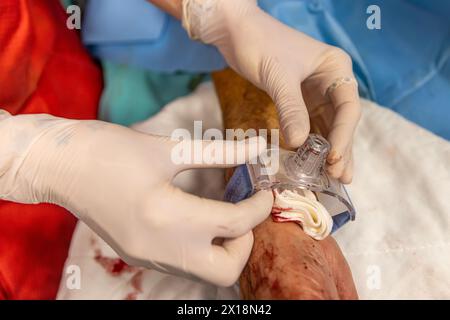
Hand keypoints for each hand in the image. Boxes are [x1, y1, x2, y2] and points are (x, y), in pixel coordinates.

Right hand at [0, 110, 272, 285]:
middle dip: (245, 241)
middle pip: (226, 270)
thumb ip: (217, 152)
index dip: (259, 206)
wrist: (58, 166)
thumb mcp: (166, 149)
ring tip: (224, 210)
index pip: (234, 224)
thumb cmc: (107, 150)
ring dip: (225, 246)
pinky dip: (202, 246)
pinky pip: (185, 263)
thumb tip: (256, 146)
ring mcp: (148, 257)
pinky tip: (199, 217)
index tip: (266, 188)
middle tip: (243, 209)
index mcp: (167, 217)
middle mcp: (160, 248)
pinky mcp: (139, 255)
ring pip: (205, 271)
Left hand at [182, 0, 360, 181]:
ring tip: (333, 178)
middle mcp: (330, 81)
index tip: (334, 158)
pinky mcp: (298, 100)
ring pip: (326, 126)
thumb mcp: (278, 77)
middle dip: (340, 149)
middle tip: (340, 178)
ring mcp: (315, 92)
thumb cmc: (260, 43)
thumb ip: (291, 109)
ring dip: (327, 151)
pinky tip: (311, 163)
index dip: (343, 135)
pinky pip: (308, 125)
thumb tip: (301, 144)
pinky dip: (309, 144)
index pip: (347, 107)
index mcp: (335, 68)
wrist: (236, 31)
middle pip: (340, 121)